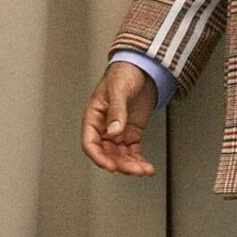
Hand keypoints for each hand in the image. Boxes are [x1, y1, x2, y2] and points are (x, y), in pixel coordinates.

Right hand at [81, 61, 158, 175]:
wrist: (143, 67)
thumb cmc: (124, 72)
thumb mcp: (118, 89)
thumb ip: (116, 110)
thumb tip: (114, 131)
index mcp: (94, 116)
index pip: (90, 142)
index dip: (99, 157)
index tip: (110, 166)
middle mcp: (104, 127)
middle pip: (107, 153)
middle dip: (121, 164)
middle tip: (134, 170)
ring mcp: (118, 130)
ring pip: (120, 155)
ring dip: (132, 165)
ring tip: (144, 170)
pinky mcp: (131, 132)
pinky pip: (132, 151)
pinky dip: (139, 160)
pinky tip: (146, 166)